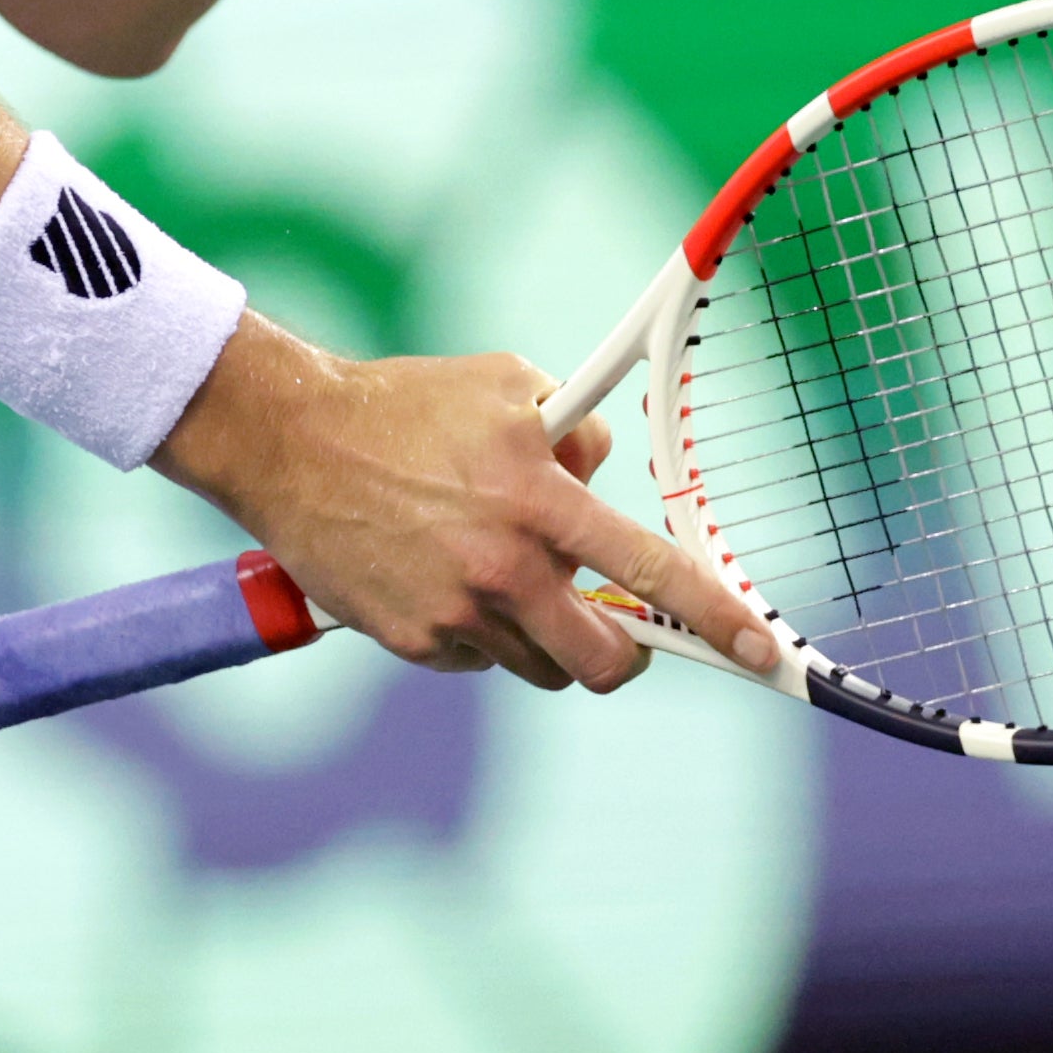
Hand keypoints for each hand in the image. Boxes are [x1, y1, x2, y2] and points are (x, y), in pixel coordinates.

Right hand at [153, 321, 774, 691]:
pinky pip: (479, 660)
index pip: (649, 570)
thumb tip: (610, 478)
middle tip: (613, 631)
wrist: (290, 442)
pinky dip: (478, 632)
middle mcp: (504, 563)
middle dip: (625, 655)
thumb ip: (574, 433)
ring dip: (543, 634)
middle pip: (605, 658)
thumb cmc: (407, 407)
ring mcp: (458, 611)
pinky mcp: (415, 641)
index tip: (762, 655)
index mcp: (538, 496)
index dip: (715, 617)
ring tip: (498, 575)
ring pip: (542, 665)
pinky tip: (442, 580)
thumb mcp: (506, 387)